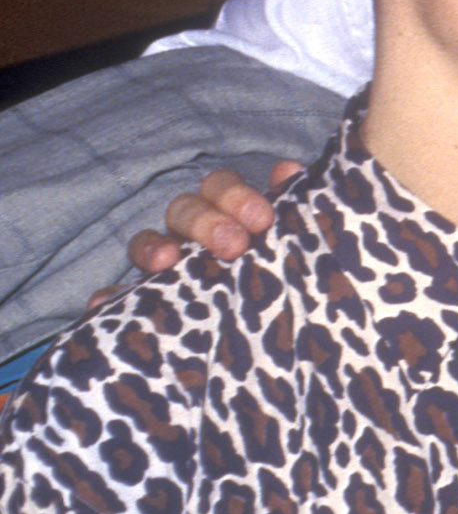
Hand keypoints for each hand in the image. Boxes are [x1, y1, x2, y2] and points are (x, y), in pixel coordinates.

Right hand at [91, 160, 303, 308]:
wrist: (281, 343)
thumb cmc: (290, 279)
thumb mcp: (297, 246)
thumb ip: (294, 209)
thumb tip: (288, 170)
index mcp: (229, 215)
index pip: (220, 186)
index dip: (235, 196)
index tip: (261, 219)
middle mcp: (193, 235)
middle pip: (184, 210)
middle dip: (207, 222)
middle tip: (234, 246)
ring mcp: (166, 269)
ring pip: (146, 243)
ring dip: (152, 246)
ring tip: (165, 262)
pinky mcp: (143, 304)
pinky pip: (117, 298)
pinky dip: (108, 297)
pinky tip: (104, 302)